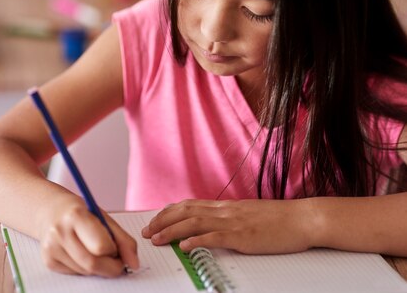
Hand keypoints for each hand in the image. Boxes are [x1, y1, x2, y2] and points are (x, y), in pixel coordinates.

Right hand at [38, 198, 138, 276]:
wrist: (49, 210)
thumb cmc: (81, 212)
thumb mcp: (103, 217)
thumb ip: (123, 239)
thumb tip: (135, 264)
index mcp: (76, 215)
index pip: (101, 246)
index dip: (114, 251)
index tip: (117, 248)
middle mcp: (60, 232)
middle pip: (93, 263)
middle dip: (110, 267)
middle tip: (116, 261)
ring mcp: (51, 248)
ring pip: (85, 271)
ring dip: (98, 267)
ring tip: (96, 251)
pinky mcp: (48, 261)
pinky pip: (76, 273)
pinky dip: (85, 268)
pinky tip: (81, 253)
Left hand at [141, 198, 315, 253]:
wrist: (303, 218)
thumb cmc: (280, 219)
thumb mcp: (248, 214)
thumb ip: (229, 217)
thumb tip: (212, 224)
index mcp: (225, 206)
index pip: (189, 205)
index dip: (168, 212)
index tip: (154, 220)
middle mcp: (225, 211)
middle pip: (185, 211)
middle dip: (162, 221)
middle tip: (147, 231)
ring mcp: (233, 222)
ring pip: (194, 222)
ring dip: (172, 231)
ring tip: (157, 239)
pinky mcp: (243, 236)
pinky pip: (215, 237)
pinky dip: (197, 240)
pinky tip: (185, 246)